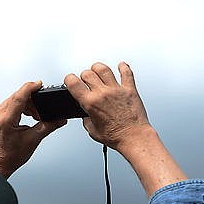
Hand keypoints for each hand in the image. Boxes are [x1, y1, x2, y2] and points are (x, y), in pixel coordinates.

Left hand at [0, 81, 65, 178]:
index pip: (19, 97)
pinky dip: (21, 106)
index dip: (30, 88)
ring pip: (14, 99)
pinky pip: (10, 104)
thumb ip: (48, 126)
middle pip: (17, 96)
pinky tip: (28, 114)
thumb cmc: (12, 155)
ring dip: (27, 103)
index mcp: (6, 120)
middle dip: (32, 99)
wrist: (0, 163)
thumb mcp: (33, 140)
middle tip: (42, 108)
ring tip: (36, 115)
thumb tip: (60, 119)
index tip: (39, 84)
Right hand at [66, 62, 185, 195]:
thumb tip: (86, 114)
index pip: (73, 82)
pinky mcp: (130, 89)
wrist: (134, 137)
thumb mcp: (93, 131)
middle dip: (84, 75)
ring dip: (98, 68)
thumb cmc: (116, 136)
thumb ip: (86, 119)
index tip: (70, 81)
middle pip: (88, 73)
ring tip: (98, 71)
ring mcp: (117, 90)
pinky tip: (121, 66)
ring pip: (104, 68)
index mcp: (91, 103)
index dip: (69, 79)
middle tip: (86, 80)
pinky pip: (126, 73)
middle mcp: (103, 93)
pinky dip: (123, 67)